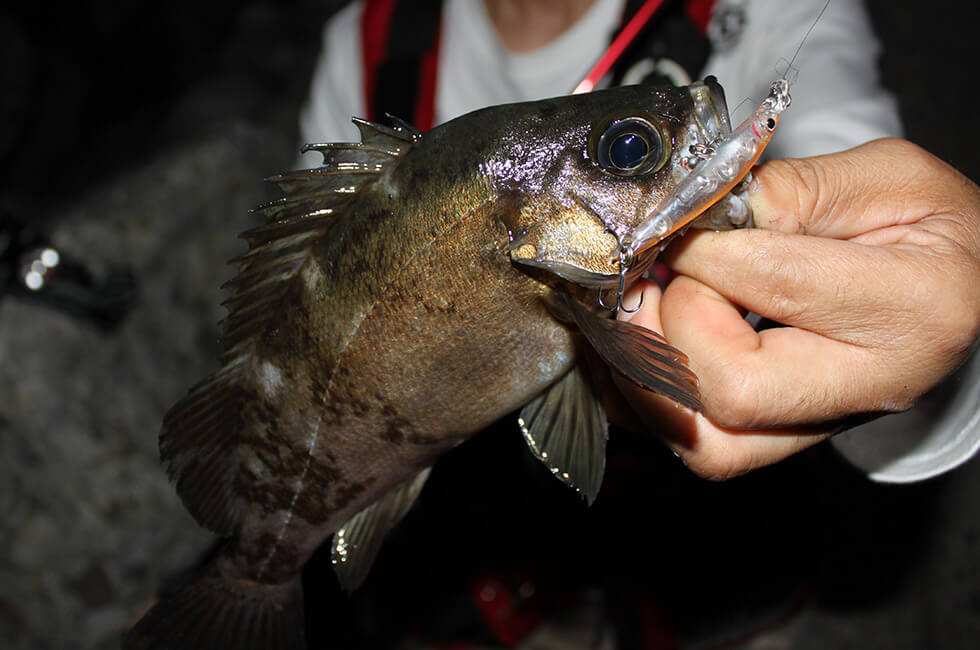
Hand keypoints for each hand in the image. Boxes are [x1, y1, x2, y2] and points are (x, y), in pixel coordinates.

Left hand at [616, 139, 979, 479]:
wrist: (963, 287)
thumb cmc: (934, 228)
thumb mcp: (891, 178)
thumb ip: (796, 192)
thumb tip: (701, 214)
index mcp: (913, 307)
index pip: (776, 284)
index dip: (704, 248)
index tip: (680, 224)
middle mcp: (870, 386)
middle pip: (736, 390)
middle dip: (677, 322)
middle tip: (665, 275)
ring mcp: (825, 423)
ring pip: (710, 445)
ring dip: (652, 371)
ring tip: (644, 308)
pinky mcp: (789, 440)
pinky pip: (701, 448)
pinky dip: (654, 398)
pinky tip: (647, 341)